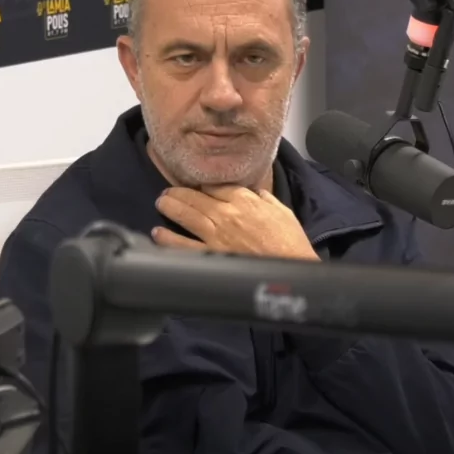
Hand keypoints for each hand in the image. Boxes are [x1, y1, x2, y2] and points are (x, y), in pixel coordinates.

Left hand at [153, 186, 319, 260]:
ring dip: (171, 207)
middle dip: (179, 192)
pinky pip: (184, 245)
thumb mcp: (283, 211)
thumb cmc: (291, 243)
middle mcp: (227, 214)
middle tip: (169, 191)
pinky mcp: (212, 255)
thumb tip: (257, 194)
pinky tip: (158, 233)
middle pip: (196, 197)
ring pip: (187, 215)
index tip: (197, 186)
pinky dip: (169, 238)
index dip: (203, 184)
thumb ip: (266, 200)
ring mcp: (217, 235)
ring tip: (161, 203)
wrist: (294, 268)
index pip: (216, 186)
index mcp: (245, 200)